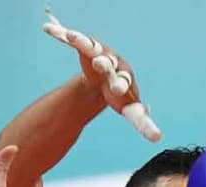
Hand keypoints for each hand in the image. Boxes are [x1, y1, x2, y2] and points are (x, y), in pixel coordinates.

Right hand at [42, 7, 159, 141]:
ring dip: (84, 43)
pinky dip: (65, 36)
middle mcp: (115, 65)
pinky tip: (48, 29)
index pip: (125, 84)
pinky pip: (77, 41)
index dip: (120, 85)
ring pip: (92, 48)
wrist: (108, 80)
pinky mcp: (88, 48)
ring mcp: (101, 55)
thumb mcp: (131, 110)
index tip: (116, 90)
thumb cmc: (121, 97)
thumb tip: (157, 137)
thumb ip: (144, 123)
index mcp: (126, 80)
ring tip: (71, 36)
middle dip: (103, 64)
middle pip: (109, 65)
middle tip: (99, 63)